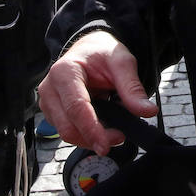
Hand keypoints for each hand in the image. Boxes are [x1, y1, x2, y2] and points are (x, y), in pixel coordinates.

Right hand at [37, 31, 156, 154]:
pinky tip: (100, 124)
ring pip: (67, 133)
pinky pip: (68, 131)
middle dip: (94, 137)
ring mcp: (48, 102)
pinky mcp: (52, 112)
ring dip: (91, 137)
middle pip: (68, 126)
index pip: (76, 107)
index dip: (91, 129)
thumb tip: (148, 111)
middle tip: (120, 136)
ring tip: (113, 128)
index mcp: (64, 71)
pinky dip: (86, 133)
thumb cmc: (102, 54)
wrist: (89, 49)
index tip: (106, 145)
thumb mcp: (122, 62)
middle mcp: (49, 88)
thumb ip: (132, 87)